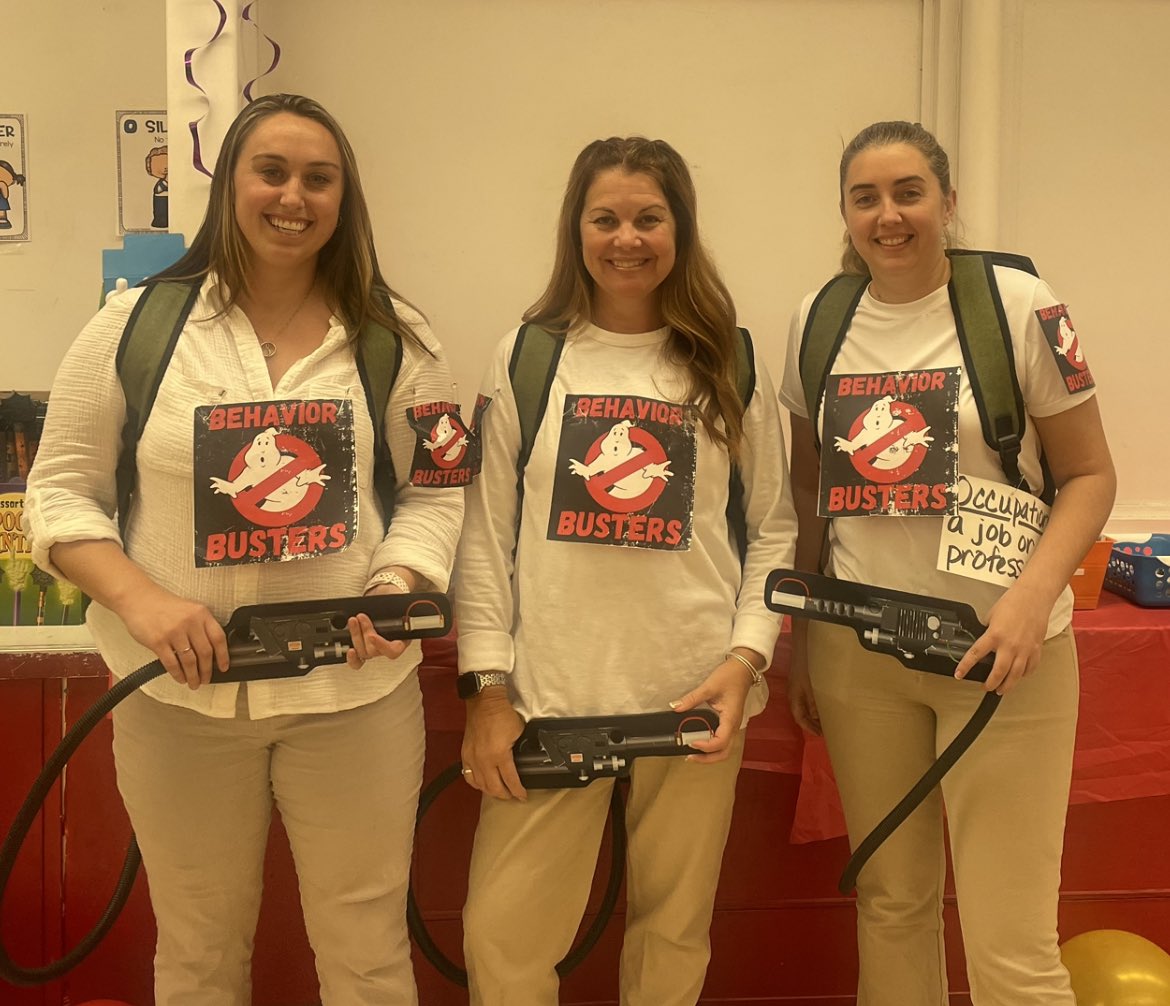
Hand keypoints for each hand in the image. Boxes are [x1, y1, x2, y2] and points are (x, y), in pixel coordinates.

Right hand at [114, 581, 228, 689]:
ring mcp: (174, 632)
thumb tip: (211, 650)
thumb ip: (200, 626)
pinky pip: (172, 663)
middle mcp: (190, 622)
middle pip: (205, 653)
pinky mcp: (158, 641)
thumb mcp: (189, 610)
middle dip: (207, 671)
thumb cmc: (164, 606)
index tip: (224, 667)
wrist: (139, 599)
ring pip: (189, 661)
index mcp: (201, 614)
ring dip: (193, 676)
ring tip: (194, 683)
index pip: (219, 638)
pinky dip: (178, 674)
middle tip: (206, 680)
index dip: (223, 656)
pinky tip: (180, 678)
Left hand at [345, 582, 409, 667]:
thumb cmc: (392, 597)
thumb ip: (395, 607)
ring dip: (356, 636)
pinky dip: (352, 657)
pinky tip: (349, 650)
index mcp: (402, 638)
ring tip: (353, 621)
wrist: (383, 593)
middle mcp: (388, 646)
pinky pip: (358, 661)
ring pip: (364, 653)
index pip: (394, 650)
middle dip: (365, 633)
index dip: (382, 646)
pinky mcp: (363, 647)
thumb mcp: (397, 599)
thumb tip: (392, 609)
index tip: (372, 636)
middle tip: (361, 617)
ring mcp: (375, 648)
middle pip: (375, 651)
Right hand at [460, 686, 525, 799]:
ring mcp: (472, 758)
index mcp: (499, 755)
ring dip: (490, 791)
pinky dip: (476, 783)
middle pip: (494, 788)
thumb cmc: (502, 714)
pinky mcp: (465, 754)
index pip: (510, 780)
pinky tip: (482, 784)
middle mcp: (484, 760)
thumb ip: (520, 748)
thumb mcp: (519, 732)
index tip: (523, 796)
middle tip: (513, 796)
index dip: (518, 791)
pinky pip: (469, 776)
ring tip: (499, 792)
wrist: (484, 702)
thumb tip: (524, 759)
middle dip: (505, 795)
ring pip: (480, 785)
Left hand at [670, 650, 762, 763]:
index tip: (690, 742)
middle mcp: (734, 726)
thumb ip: (692, 698)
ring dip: (710, 755)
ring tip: (692, 753)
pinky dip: (712, 746)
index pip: (720, 742)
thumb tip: (675, 707)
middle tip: (689, 757)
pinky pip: (722, 740)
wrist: (743, 668)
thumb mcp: (709, 686)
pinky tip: (699, 742)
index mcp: (731, 719)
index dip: (705, 746)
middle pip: (724, 752)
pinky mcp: (729, 723)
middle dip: (707, 759)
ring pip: (724, 749)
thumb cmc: (730, 676)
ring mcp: (732, 725)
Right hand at [786, 649, 821, 735]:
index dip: (810, 728)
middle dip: (813, 723)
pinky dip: (816, 705)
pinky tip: (824, 704)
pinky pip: (808, 699)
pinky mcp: (802, 682)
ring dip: (815, 715)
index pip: (800, 719)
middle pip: (802, 714)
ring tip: (827, 720)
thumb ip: (814, 704)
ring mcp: (798, 688)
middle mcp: (795, 695)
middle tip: (826, 731)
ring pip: (805, 706)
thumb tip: (818, 718)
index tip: (821, 735)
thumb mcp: (812, 688)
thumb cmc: (807, 668)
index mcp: (795, 698)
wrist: (803, 648)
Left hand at [954, 583, 1050, 693]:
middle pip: (999, 672)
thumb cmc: (1014, 602)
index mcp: (994, 635)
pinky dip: (1024, 674)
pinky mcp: (1036, 649)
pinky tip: (1019, 676)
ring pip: (1015, 674)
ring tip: (1001, 689)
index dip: (965, 667)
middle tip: (986, 687)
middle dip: (991, 683)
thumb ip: (987, 630)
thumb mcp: (991, 615)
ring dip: (1007, 685)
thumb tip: (982, 639)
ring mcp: (1025, 649)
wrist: (1034, 597)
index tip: (959, 674)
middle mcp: (1010, 645)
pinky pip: (1030, 667)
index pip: (975, 655)